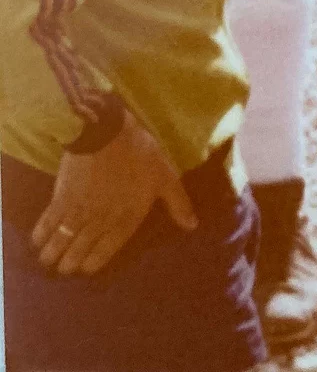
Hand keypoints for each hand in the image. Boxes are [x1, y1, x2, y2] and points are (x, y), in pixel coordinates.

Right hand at [32, 111, 196, 275]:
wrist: (106, 133)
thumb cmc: (140, 154)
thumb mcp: (166, 177)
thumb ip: (178, 204)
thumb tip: (193, 226)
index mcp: (127, 219)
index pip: (106, 251)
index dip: (93, 263)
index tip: (86, 270)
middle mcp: (100, 222)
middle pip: (79, 251)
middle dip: (71, 263)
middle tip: (67, 268)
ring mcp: (78, 212)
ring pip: (61, 243)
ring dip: (54, 255)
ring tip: (51, 261)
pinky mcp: (60, 200)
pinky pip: (47, 224)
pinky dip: (40, 236)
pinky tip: (38, 243)